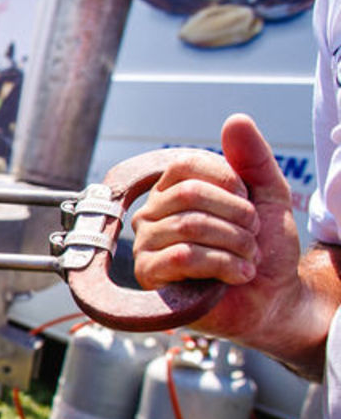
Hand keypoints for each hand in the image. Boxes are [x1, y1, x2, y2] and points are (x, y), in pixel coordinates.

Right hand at [131, 114, 301, 341]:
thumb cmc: (265, 250)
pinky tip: (238, 275)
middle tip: (253, 237)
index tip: (249, 203)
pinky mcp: (150, 275)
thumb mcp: (271, 196)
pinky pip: (182, 257)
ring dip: (235, 243)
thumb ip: (255, 159)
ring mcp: (147, 244)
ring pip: (189, 226)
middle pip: (189, 195)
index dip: (226, 180)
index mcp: (174, 191)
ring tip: (249, 258)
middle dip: (237, 217)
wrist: (271, 299)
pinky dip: (223, 265)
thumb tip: (235, 120)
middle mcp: (153, 214)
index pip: (184, 164)